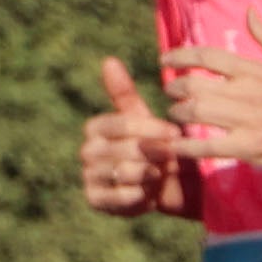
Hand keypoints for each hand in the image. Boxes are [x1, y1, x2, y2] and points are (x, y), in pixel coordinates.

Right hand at [81, 57, 194, 218]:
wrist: (165, 185)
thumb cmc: (156, 145)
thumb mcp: (144, 117)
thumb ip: (124, 93)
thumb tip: (108, 60)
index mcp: (96, 127)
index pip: (122, 124)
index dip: (150, 129)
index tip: (174, 134)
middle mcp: (87, 151)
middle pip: (123, 149)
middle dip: (153, 154)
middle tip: (171, 157)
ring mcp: (89, 177)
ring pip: (123, 172)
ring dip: (149, 174)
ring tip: (160, 174)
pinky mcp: (95, 200)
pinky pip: (118, 198)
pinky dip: (139, 195)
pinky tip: (150, 193)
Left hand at [163, 15, 261, 177]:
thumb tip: (249, 12)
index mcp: (257, 70)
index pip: (209, 56)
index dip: (181, 55)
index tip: (166, 59)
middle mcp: (248, 93)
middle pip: (196, 85)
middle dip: (175, 86)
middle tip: (171, 90)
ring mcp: (248, 122)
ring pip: (198, 112)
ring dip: (178, 112)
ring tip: (175, 113)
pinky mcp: (250, 148)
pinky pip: (209, 147)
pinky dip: (187, 146)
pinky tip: (175, 145)